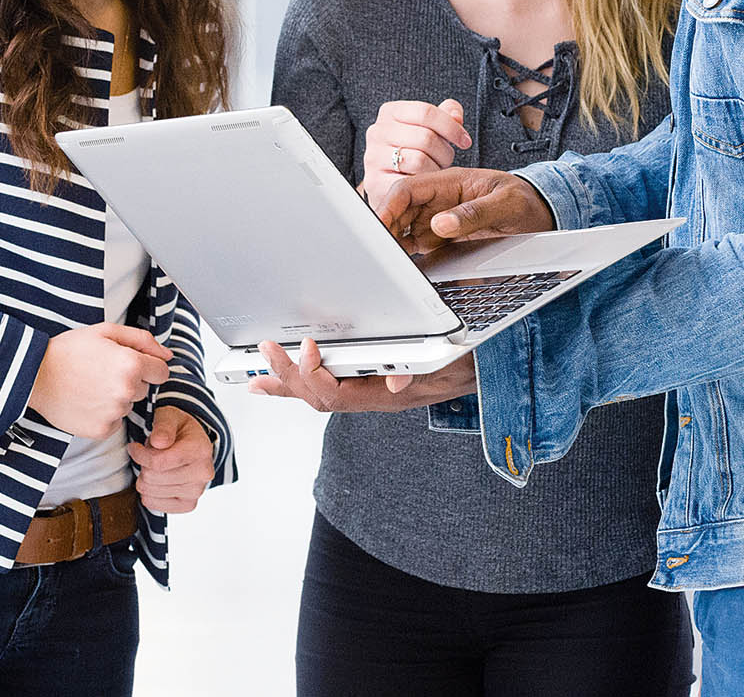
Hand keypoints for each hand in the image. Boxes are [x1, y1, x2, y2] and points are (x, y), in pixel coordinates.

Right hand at [27, 323, 172, 438]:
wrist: (34, 375)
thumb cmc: (69, 350)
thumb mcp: (106, 331)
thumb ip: (142, 340)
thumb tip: (167, 355)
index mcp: (131, 365)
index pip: (162, 372)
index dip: (149, 366)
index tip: (132, 364)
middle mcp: (126, 391)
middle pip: (145, 389)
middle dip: (131, 381)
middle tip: (103, 372)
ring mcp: (113, 413)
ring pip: (128, 405)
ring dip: (116, 398)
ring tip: (91, 386)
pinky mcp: (100, 430)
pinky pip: (114, 422)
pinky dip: (104, 414)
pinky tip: (86, 401)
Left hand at [127, 406, 214, 512]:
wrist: (195, 444)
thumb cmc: (179, 429)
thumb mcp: (170, 416)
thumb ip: (163, 425)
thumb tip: (159, 442)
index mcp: (200, 449)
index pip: (157, 462)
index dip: (139, 455)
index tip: (134, 447)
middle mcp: (203, 473)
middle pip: (152, 478)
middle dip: (143, 465)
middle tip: (149, 455)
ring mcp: (197, 491)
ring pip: (150, 492)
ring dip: (146, 478)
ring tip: (156, 466)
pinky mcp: (189, 504)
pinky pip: (153, 504)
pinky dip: (149, 493)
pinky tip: (157, 480)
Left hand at [248, 337, 476, 411]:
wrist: (484, 369)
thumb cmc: (468, 364)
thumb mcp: (453, 363)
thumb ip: (422, 371)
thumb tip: (394, 382)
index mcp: (388, 394)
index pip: (339, 394)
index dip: (315, 375)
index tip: (306, 346)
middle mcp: (374, 396)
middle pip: (320, 396)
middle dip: (289, 377)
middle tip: (266, 353)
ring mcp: (371, 391)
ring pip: (319, 394)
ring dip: (287, 383)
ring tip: (258, 374)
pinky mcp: (370, 382)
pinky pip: (328, 388)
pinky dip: (299, 384)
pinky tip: (278, 381)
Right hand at [361, 98, 472, 206]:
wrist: (389, 183)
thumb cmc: (414, 152)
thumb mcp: (430, 129)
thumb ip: (445, 116)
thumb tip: (455, 115)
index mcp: (390, 111)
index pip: (426, 112)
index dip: (451, 126)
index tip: (465, 141)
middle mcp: (377, 131)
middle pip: (425, 137)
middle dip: (445, 152)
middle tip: (447, 161)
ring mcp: (373, 157)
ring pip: (419, 160)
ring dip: (436, 169)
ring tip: (435, 171)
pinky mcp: (374, 182)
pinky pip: (409, 183)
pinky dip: (422, 185)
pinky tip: (424, 184)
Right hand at [374, 166, 555, 253]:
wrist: (538, 214)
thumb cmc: (524, 201)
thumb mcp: (506, 204)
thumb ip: (474, 213)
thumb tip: (440, 224)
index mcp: (449, 182)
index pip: (408, 189)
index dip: (388, 206)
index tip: (378, 225)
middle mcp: (438, 200)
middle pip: (399, 210)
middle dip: (385, 227)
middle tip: (379, 250)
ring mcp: (438, 219)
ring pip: (403, 228)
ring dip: (393, 242)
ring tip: (387, 259)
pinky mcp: (442, 237)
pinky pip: (416, 243)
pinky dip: (405, 252)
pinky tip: (401, 262)